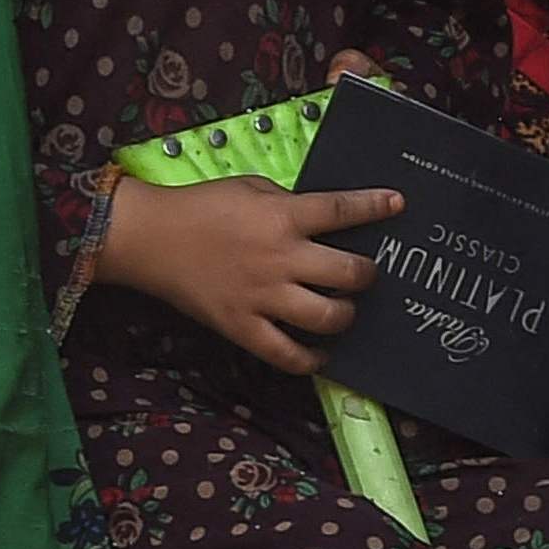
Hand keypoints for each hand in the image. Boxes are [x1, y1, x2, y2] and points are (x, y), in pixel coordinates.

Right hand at [96, 171, 403, 373]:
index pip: (342, 211)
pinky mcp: (243, 327)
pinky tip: (321, 354)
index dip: (375, 206)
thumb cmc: (201, 207)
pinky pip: (287, 354)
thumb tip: (323, 221)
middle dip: (366, 274)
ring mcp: (263, 297)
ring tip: (342, 309)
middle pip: (348, 272)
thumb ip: (289, 204)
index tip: (398, 205)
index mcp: (282, 217)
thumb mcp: (251, 189)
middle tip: (361, 274)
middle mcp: (280, 258)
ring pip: (327, 317)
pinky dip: (311, 359)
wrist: (151, 238)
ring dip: (345, 314)